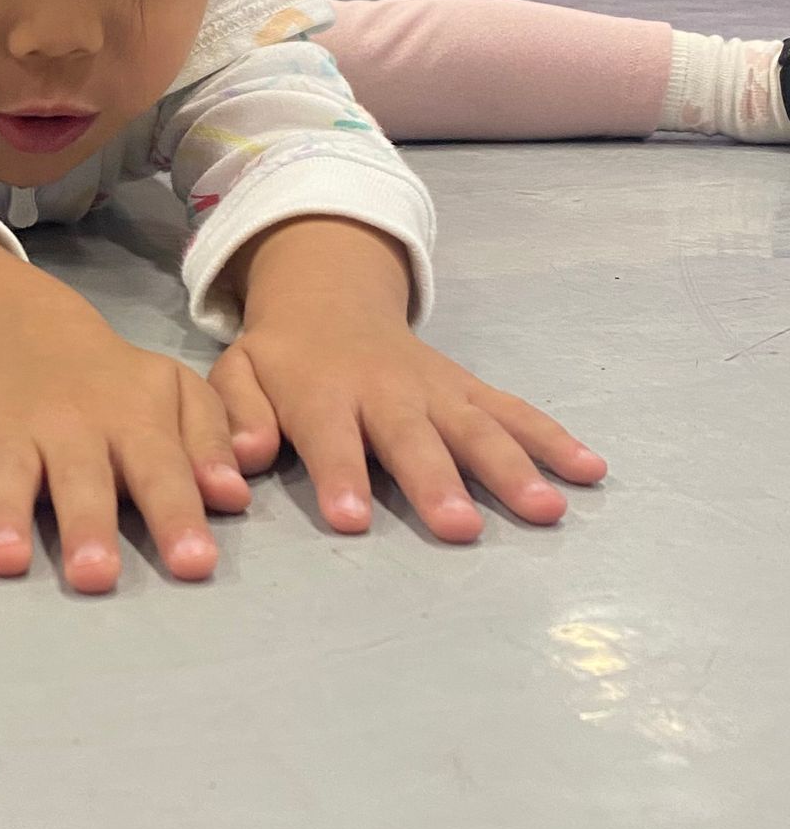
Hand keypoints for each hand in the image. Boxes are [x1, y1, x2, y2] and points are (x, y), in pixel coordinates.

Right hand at [0, 318, 252, 593]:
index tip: (194, 564)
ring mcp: (12, 428)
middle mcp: (71, 424)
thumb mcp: (178, 393)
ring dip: (3, 516)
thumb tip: (234, 495)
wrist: (32, 334)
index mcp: (132, 417)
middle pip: (80, 478)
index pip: (161, 468)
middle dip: (86, 526)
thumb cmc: (120, 387)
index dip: (178, 515)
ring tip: (5, 562)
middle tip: (96, 577)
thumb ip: (210, 440)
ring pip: (8, 473)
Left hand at [214, 219, 606, 540]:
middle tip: (460, 527)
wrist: (330, 300)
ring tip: (546, 509)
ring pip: (477, 427)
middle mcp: (387, 390)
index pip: (331, 437)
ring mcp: (436, 390)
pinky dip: (555, 438)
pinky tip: (590, 470)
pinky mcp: (470, 391)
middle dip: (437, 482)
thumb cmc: (282, 359)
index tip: (353, 518)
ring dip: (513, 467)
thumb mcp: (240, 372)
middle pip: (414, 438)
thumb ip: (237, 412)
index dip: (341, 475)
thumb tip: (244, 454)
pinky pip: (515, 412)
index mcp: (322, 392)